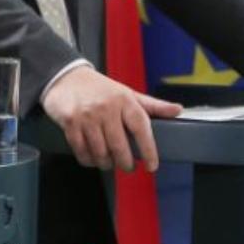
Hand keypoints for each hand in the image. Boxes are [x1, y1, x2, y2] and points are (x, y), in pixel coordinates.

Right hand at [40, 66, 180, 172]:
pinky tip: (91, 159)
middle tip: (127, 167)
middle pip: (119, 146)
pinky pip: (80, 149)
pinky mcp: (69, 121)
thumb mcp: (127, 93)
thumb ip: (152, 105)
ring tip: (108, 163)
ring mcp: (86, 115)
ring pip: (99, 151)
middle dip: (125, 163)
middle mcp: (106, 107)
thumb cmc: (99, 88)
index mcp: (124, 100)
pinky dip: (87, 159)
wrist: (65, 76)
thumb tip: (177, 110)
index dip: (149, 150)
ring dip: (105, 163)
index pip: (141, 128)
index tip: (152, 166)